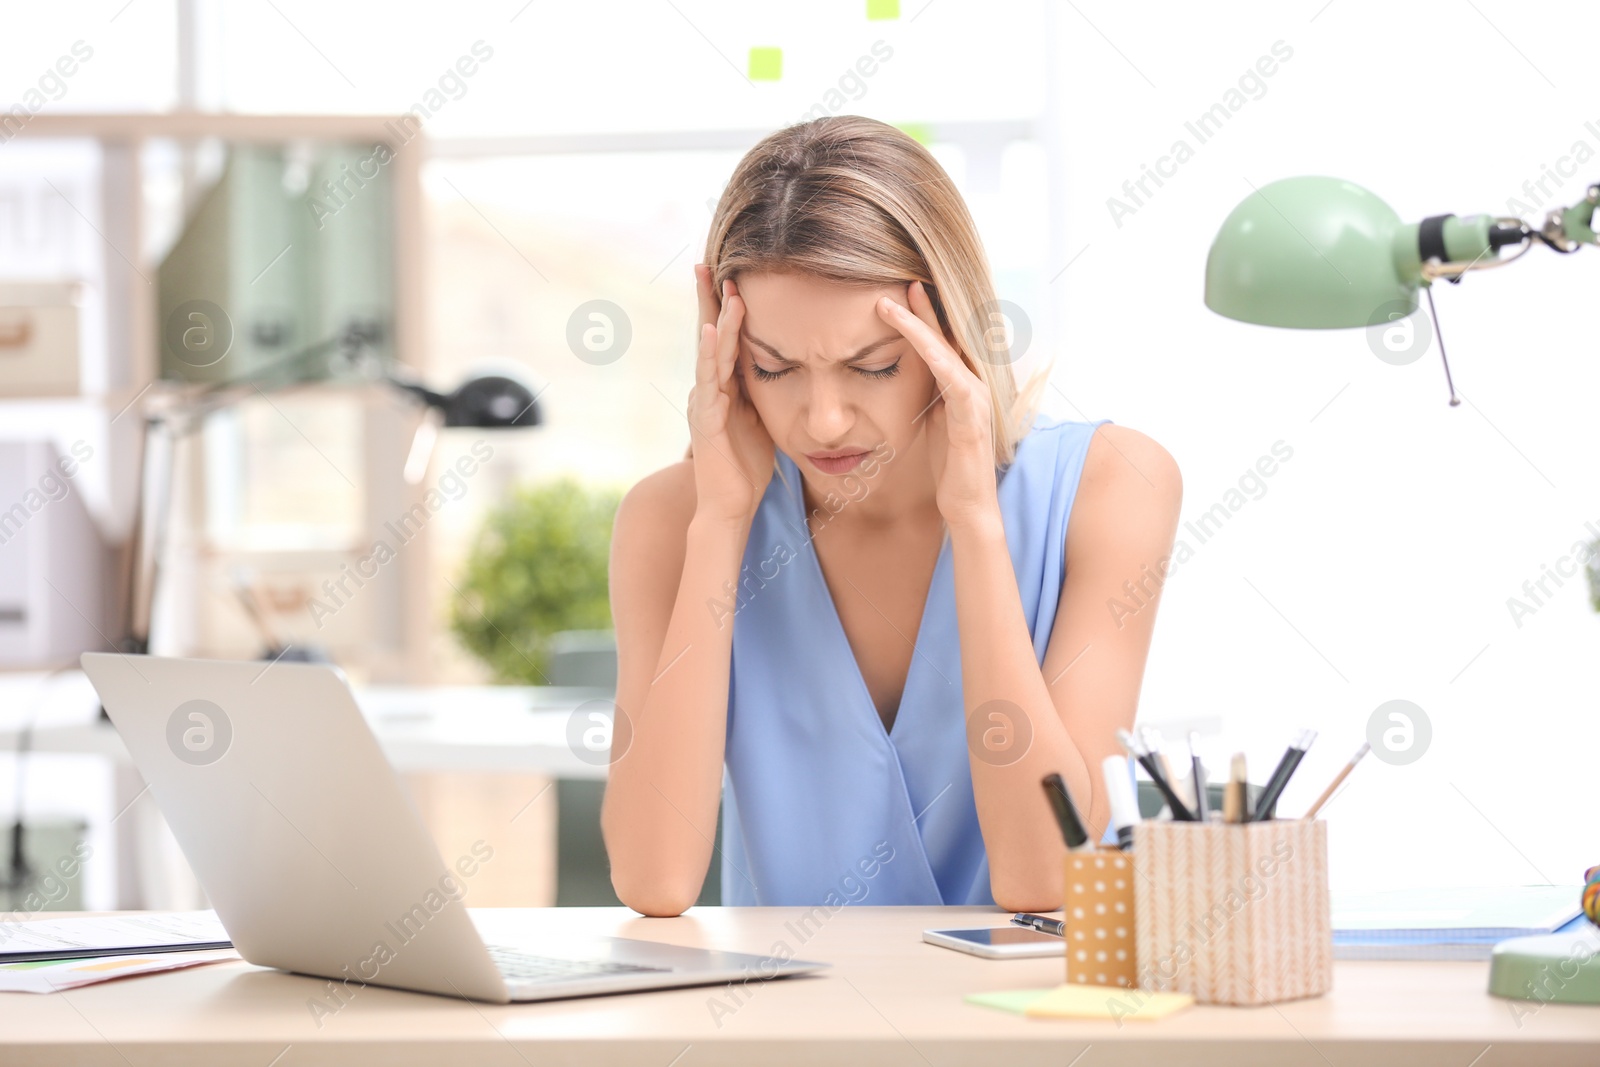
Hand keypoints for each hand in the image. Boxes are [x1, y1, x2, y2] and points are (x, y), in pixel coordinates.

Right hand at [687, 264, 774, 525]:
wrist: (730, 507)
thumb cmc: (746, 467)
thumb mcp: (762, 420)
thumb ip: (764, 393)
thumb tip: (787, 368)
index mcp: (723, 388)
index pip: (724, 339)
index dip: (724, 307)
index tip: (728, 272)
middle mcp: (708, 391)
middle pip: (709, 336)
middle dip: (708, 300)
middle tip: (706, 263)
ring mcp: (705, 405)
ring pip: (711, 354)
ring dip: (718, 319)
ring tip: (722, 288)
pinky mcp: (708, 422)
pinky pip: (710, 383)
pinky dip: (711, 356)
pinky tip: (714, 333)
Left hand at [876, 281, 998, 529]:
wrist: (967, 503)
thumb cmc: (948, 461)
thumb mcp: (930, 416)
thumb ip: (926, 390)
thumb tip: (905, 369)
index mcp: (961, 383)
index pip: (942, 341)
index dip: (923, 316)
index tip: (899, 292)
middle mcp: (974, 383)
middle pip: (948, 336)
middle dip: (924, 308)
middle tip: (903, 280)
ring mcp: (976, 397)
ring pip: (947, 350)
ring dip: (920, 325)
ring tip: (893, 305)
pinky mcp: (972, 415)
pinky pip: (952, 378)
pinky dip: (935, 356)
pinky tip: (918, 342)